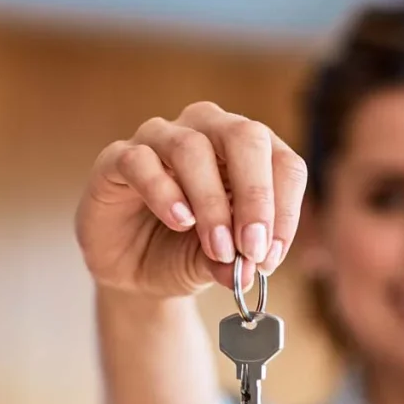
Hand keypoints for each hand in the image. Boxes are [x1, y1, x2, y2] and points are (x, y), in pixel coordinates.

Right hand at [76, 102, 306, 297]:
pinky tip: (178, 221)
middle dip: (256, 196)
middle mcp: (208, 132)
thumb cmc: (186, 251)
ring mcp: (160, 138)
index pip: (284, 163)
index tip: (269, 256)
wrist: (134, 267)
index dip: (286, 210)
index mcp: (248, 152)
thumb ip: (236, 262)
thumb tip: (246, 271)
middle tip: (252, 247)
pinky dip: (163, 192)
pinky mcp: (118, 158)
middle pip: (245, 137)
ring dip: (211, 203)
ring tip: (217, 248)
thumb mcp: (219, 263)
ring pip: (192, 147)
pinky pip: (140, 160)